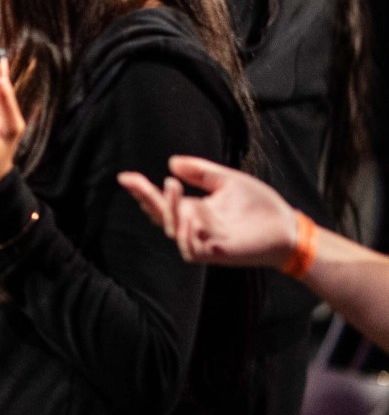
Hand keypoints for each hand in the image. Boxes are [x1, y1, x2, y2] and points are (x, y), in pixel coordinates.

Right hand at [118, 156, 299, 269]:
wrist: (288, 228)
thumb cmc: (260, 206)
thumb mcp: (228, 180)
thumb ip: (201, 172)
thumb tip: (172, 161)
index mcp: (194, 209)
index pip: (161, 201)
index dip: (142, 191)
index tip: (125, 177)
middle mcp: (194, 226)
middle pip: (160, 215)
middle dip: (146, 198)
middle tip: (137, 181)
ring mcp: (204, 240)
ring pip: (173, 231)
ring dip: (168, 210)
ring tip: (171, 186)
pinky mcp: (217, 253)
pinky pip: (191, 249)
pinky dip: (185, 235)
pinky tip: (187, 216)